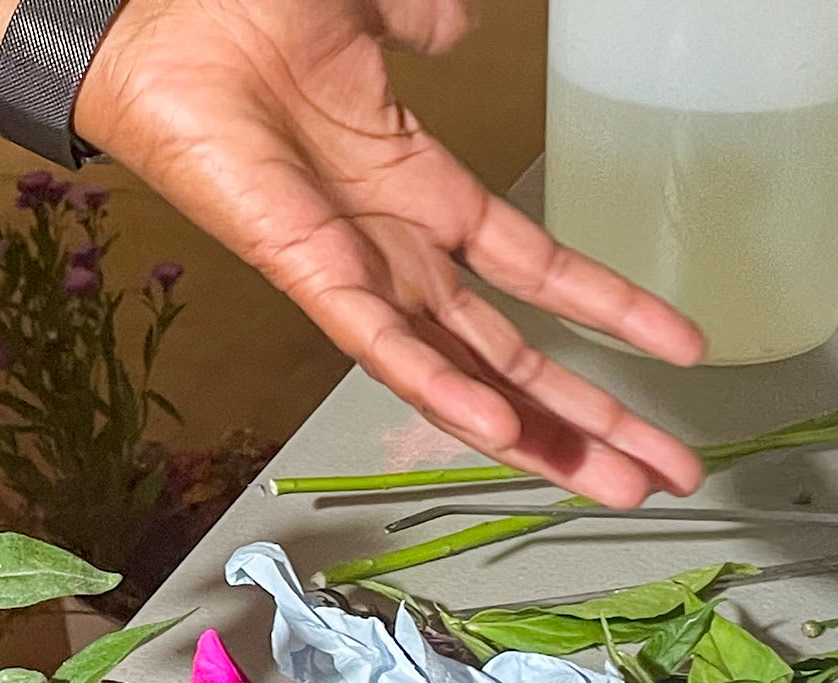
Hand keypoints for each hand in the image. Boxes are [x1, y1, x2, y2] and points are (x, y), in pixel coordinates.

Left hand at [76, 0, 707, 504]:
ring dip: (538, 432)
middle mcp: (390, 247)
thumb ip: (422, 25)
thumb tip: (457, 29)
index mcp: (414, 190)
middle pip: (510, 351)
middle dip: (587, 414)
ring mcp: (350, 268)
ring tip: (612, 482)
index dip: (606, 306)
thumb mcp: (369, 15)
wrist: (156, 17)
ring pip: (462, 371)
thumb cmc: (240, 18)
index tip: (681, 350)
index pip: (532, 268)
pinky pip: (381, 344)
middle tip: (664, 470)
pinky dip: (437, 387)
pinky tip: (494, 433)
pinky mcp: (302, 271)